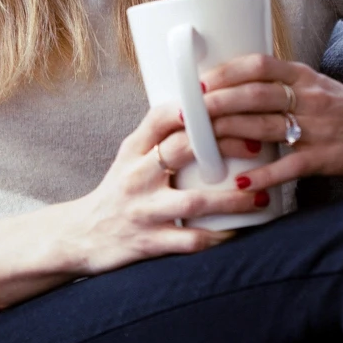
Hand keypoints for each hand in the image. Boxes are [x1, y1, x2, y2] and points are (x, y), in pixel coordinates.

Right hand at [60, 101, 274, 274]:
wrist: (82, 236)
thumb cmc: (117, 192)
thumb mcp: (129, 157)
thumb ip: (161, 136)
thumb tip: (206, 108)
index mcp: (133, 149)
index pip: (161, 117)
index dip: (195, 106)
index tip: (229, 99)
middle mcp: (137, 176)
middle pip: (183, 150)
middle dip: (225, 144)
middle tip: (257, 143)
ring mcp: (144, 211)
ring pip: (195, 201)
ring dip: (233, 199)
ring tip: (261, 195)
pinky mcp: (151, 242)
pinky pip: (192, 241)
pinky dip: (219, 237)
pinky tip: (241, 232)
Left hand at [200, 54, 342, 189]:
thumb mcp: (313, 85)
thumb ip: (277, 86)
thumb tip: (229, 92)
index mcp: (301, 76)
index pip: (258, 65)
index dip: (225, 72)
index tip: (196, 82)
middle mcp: (307, 97)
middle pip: (254, 95)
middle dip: (215, 104)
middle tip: (184, 114)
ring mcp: (318, 127)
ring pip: (266, 127)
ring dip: (229, 136)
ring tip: (198, 145)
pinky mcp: (328, 156)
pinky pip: (289, 165)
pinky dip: (262, 174)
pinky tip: (240, 182)